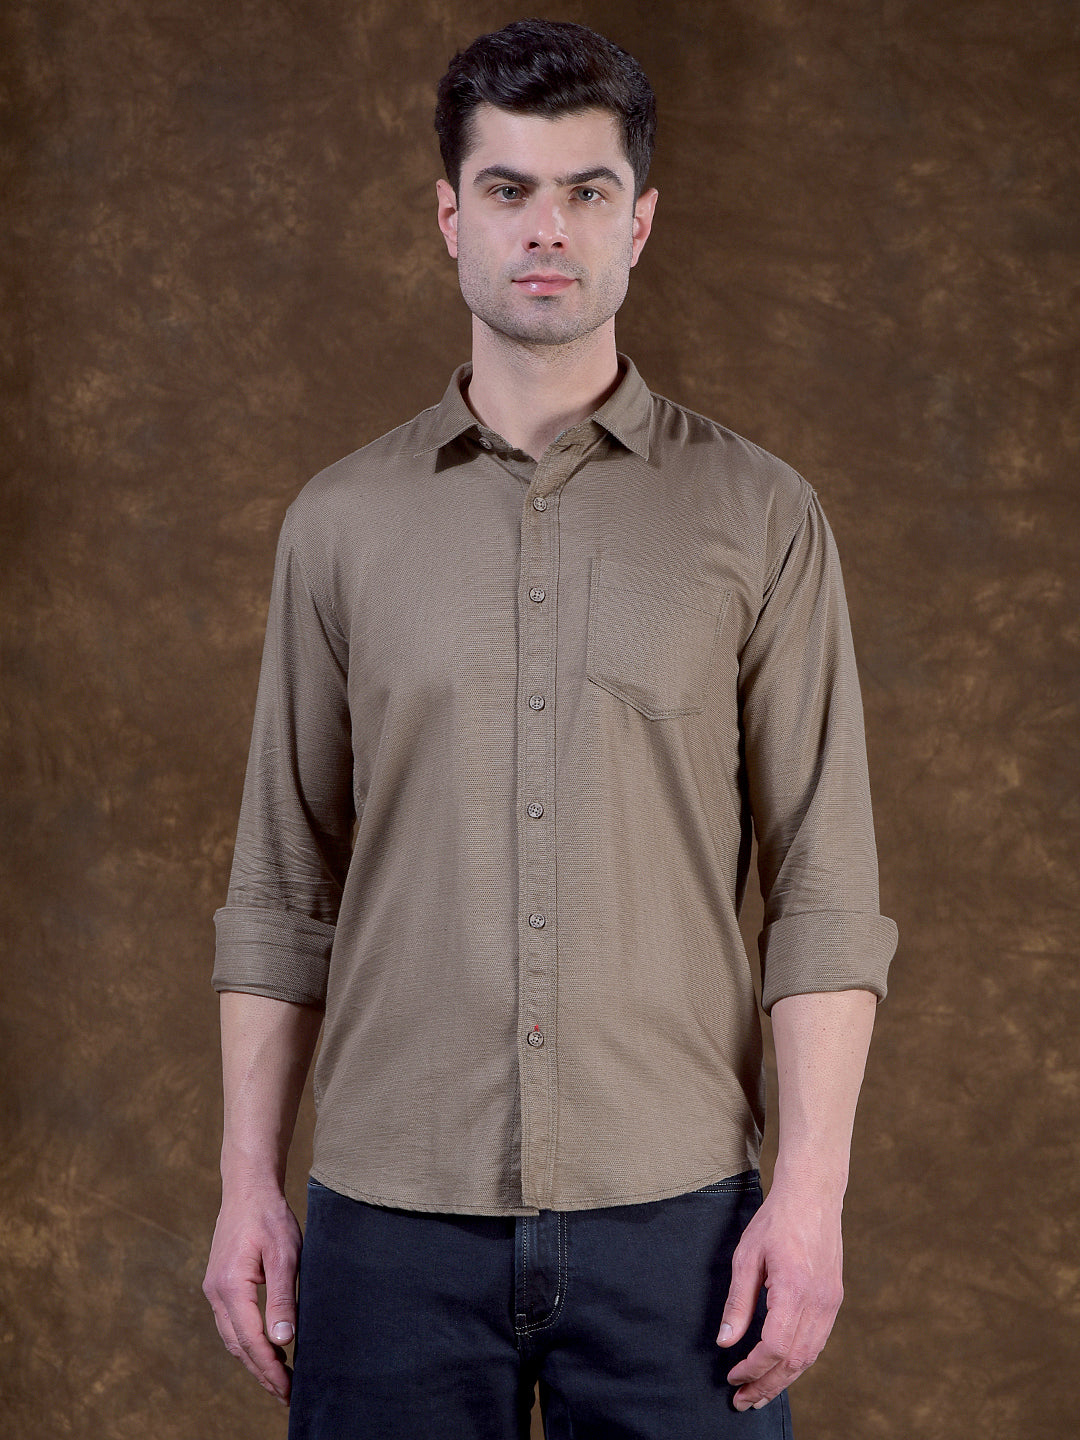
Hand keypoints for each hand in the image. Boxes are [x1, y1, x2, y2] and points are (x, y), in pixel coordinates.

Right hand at [203, 1187, 302, 1404]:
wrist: (248, 1188)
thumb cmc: (269, 1217)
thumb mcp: (285, 1254)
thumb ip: (282, 1297)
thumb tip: (283, 1339)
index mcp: (231, 1287)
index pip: (250, 1341)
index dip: (269, 1369)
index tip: (288, 1389)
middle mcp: (216, 1292)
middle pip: (238, 1346)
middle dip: (261, 1373)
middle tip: (286, 1395)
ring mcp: (214, 1289)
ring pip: (232, 1338)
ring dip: (254, 1360)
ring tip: (278, 1379)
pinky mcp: (219, 1284)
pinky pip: (231, 1323)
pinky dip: (247, 1342)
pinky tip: (266, 1348)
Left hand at [715, 1181, 843, 1410]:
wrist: (813, 1195)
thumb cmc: (776, 1221)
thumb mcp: (747, 1256)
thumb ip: (738, 1302)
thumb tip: (726, 1341)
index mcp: (794, 1290)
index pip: (774, 1347)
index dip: (752, 1369)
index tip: (732, 1378)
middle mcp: (818, 1302)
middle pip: (794, 1361)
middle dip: (767, 1385)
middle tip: (743, 1402)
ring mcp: (830, 1302)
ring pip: (809, 1356)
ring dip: (784, 1380)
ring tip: (760, 1394)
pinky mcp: (834, 1299)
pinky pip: (818, 1342)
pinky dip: (799, 1361)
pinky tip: (782, 1368)